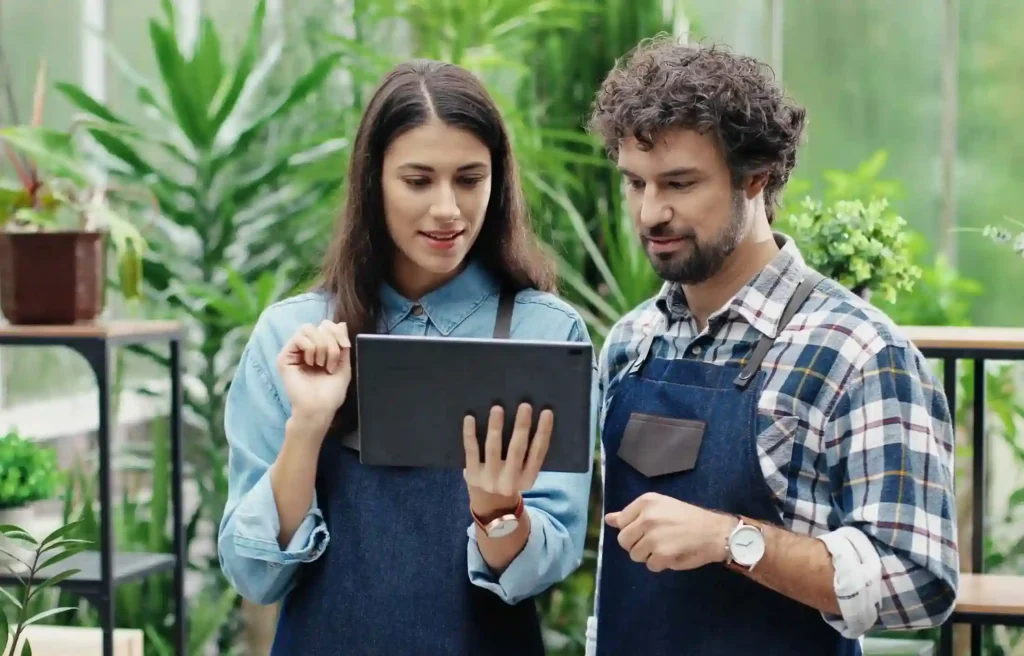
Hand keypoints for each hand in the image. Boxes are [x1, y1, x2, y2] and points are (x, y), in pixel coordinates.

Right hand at [276, 320, 351, 422]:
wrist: (319, 409)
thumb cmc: (331, 393)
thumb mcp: (344, 365)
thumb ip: (342, 344)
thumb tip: (341, 323)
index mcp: (320, 349)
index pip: (327, 326)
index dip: (338, 332)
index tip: (346, 347)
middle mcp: (306, 348)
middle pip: (320, 326)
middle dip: (331, 342)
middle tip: (331, 363)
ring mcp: (294, 352)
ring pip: (308, 328)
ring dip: (321, 346)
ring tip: (321, 364)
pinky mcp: (284, 357)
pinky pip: (299, 338)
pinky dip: (310, 349)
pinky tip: (311, 363)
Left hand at [462, 403, 552, 515]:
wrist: (488, 504)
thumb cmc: (509, 477)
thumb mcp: (524, 474)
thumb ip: (529, 455)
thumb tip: (530, 418)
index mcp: (528, 480)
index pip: (538, 453)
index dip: (543, 433)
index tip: (547, 412)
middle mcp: (510, 482)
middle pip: (517, 450)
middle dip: (521, 427)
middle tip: (525, 406)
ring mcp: (489, 479)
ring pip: (493, 449)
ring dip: (495, 428)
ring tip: (497, 408)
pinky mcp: (472, 475)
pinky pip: (471, 452)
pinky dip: (470, 434)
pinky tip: (470, 418)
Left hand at [604, 493, 736, 571]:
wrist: (715, 532)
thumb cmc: (687, 519)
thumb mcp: (659, 507)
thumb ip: (631, 514)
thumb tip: (608, 519)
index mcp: (645, 502)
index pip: (621, 521)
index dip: (633, 530)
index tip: (648, 529)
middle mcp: (647, 517)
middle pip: (624, 541)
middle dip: (637, 545)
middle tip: (656, 541)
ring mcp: (654, 536)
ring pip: (635, 555)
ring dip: (649, 556)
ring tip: (666, 547)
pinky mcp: (661, 554)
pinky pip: (650, 566)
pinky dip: (660, 564)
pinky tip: (672, 555)